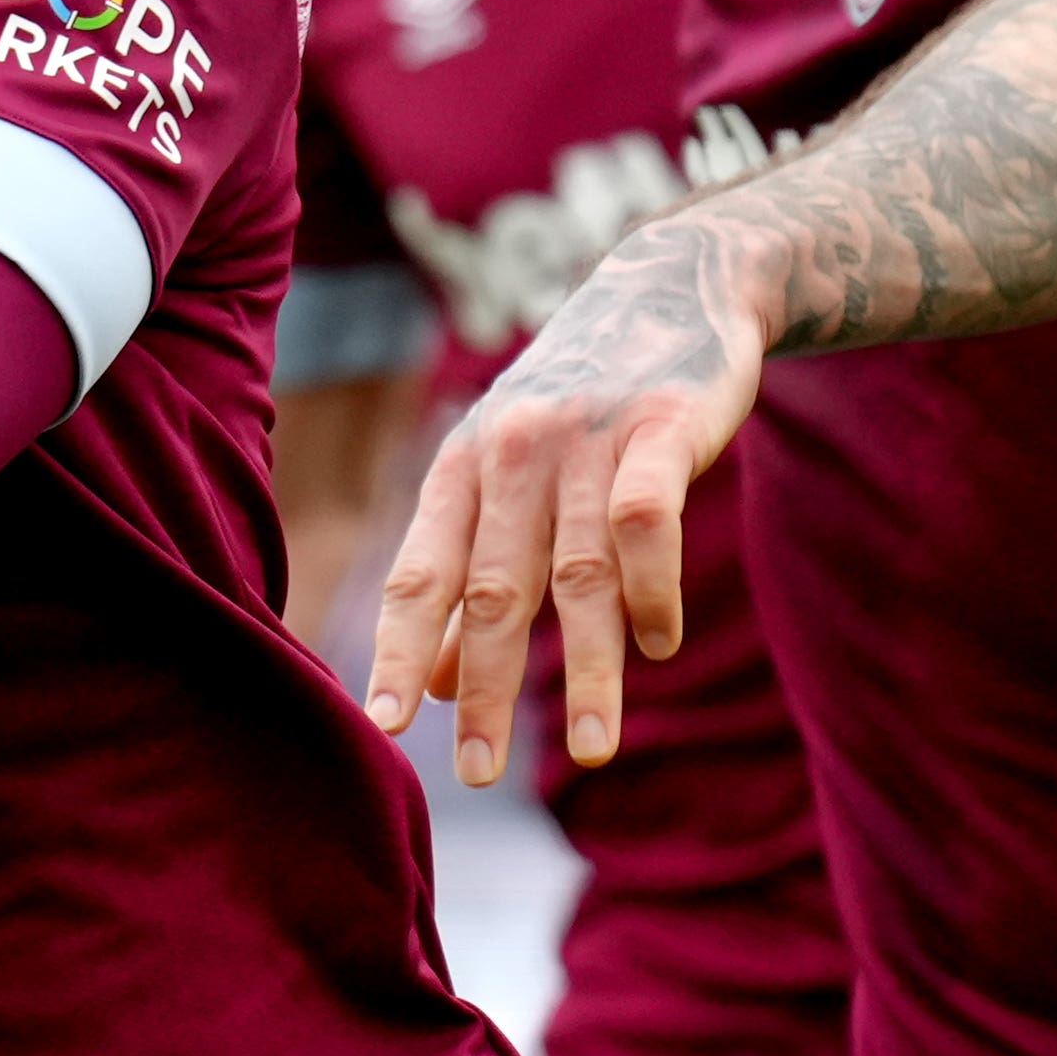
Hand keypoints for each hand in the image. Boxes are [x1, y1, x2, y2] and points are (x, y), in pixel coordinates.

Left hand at [366, 226, 765, 786]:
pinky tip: (658, 646)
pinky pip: (650, 522)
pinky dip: (653, 592)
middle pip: (494, 587)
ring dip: (587, 669)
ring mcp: (588, 438)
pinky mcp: (663, 426)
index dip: (401, 650)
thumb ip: (473, 578)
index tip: (385, 726)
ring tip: (593, 752)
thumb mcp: (509, 475)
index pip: (422, 573)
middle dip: (485, 687)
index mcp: (463, 468)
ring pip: (578, 572)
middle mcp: (512, 452)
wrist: (671, 283)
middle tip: (477, 772)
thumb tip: (436, 687)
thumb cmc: (580, 401)